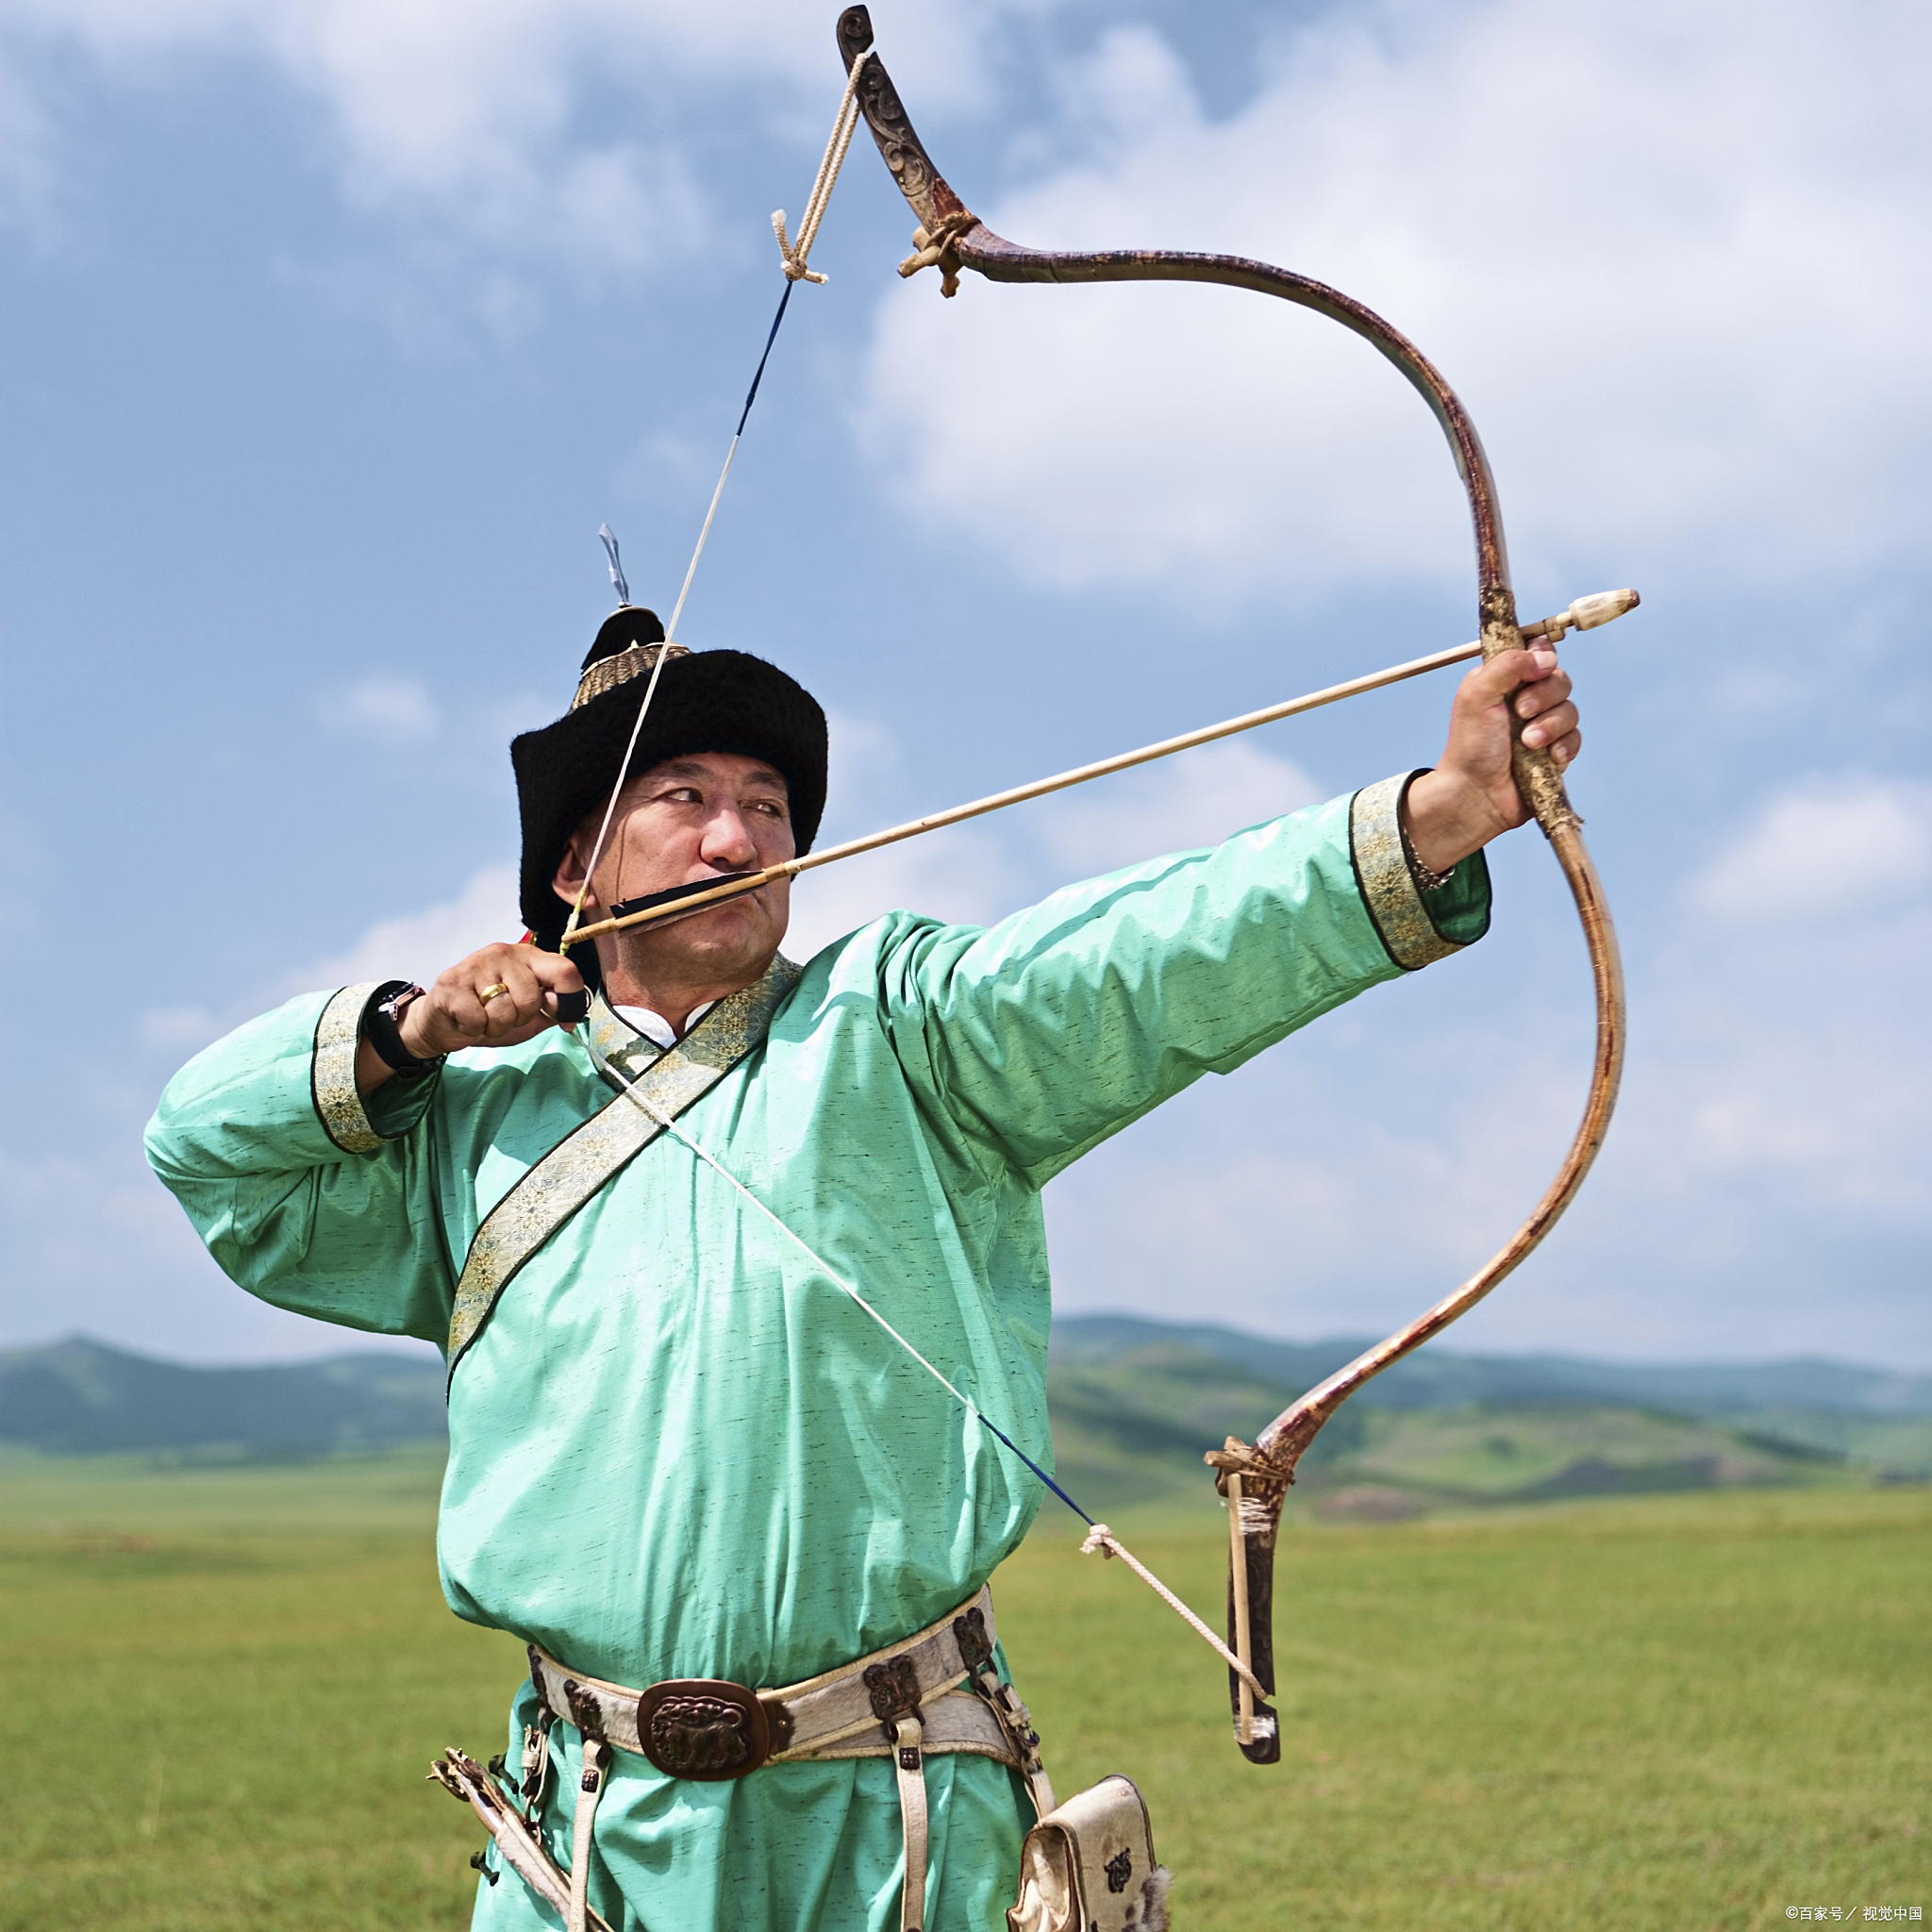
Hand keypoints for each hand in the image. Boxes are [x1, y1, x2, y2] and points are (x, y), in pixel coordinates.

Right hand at [356, 943, 585, 1095]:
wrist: (441, 1023)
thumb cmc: (489, 1015)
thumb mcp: (529, 1015)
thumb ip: (553, 1010)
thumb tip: (572, 1014)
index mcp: (529, 957)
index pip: (565, 970)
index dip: (568, 999)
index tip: (558, 1016)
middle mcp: (504, 952)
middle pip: (531, 1000)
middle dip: (518, 1019)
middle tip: (500, 1015)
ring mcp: (477, 963)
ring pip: (503, 1011)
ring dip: (494, 1026)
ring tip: (483, 1017)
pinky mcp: (452, 981)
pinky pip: (478, 1019)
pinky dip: (473, 1029)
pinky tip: (466, 1018)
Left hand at [1403, 646, 1580, 873]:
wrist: (1476, 794)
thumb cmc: (1470, 746)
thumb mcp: (1476, 695)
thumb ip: (1507, 665)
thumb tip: (1545, 656)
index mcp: (1504, 680)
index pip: (1536, 653)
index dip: (1542, 656)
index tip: (1537, 667)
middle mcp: (1525, 699)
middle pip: (1559, 678)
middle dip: (1544, 695)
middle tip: (1520, 713)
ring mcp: (1542, 725)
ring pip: (1570, 709)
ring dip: (1551, 725)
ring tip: (1528, 744)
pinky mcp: (1555, 751)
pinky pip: (1576, 738)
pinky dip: (1563, 746)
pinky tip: (1548, 758)